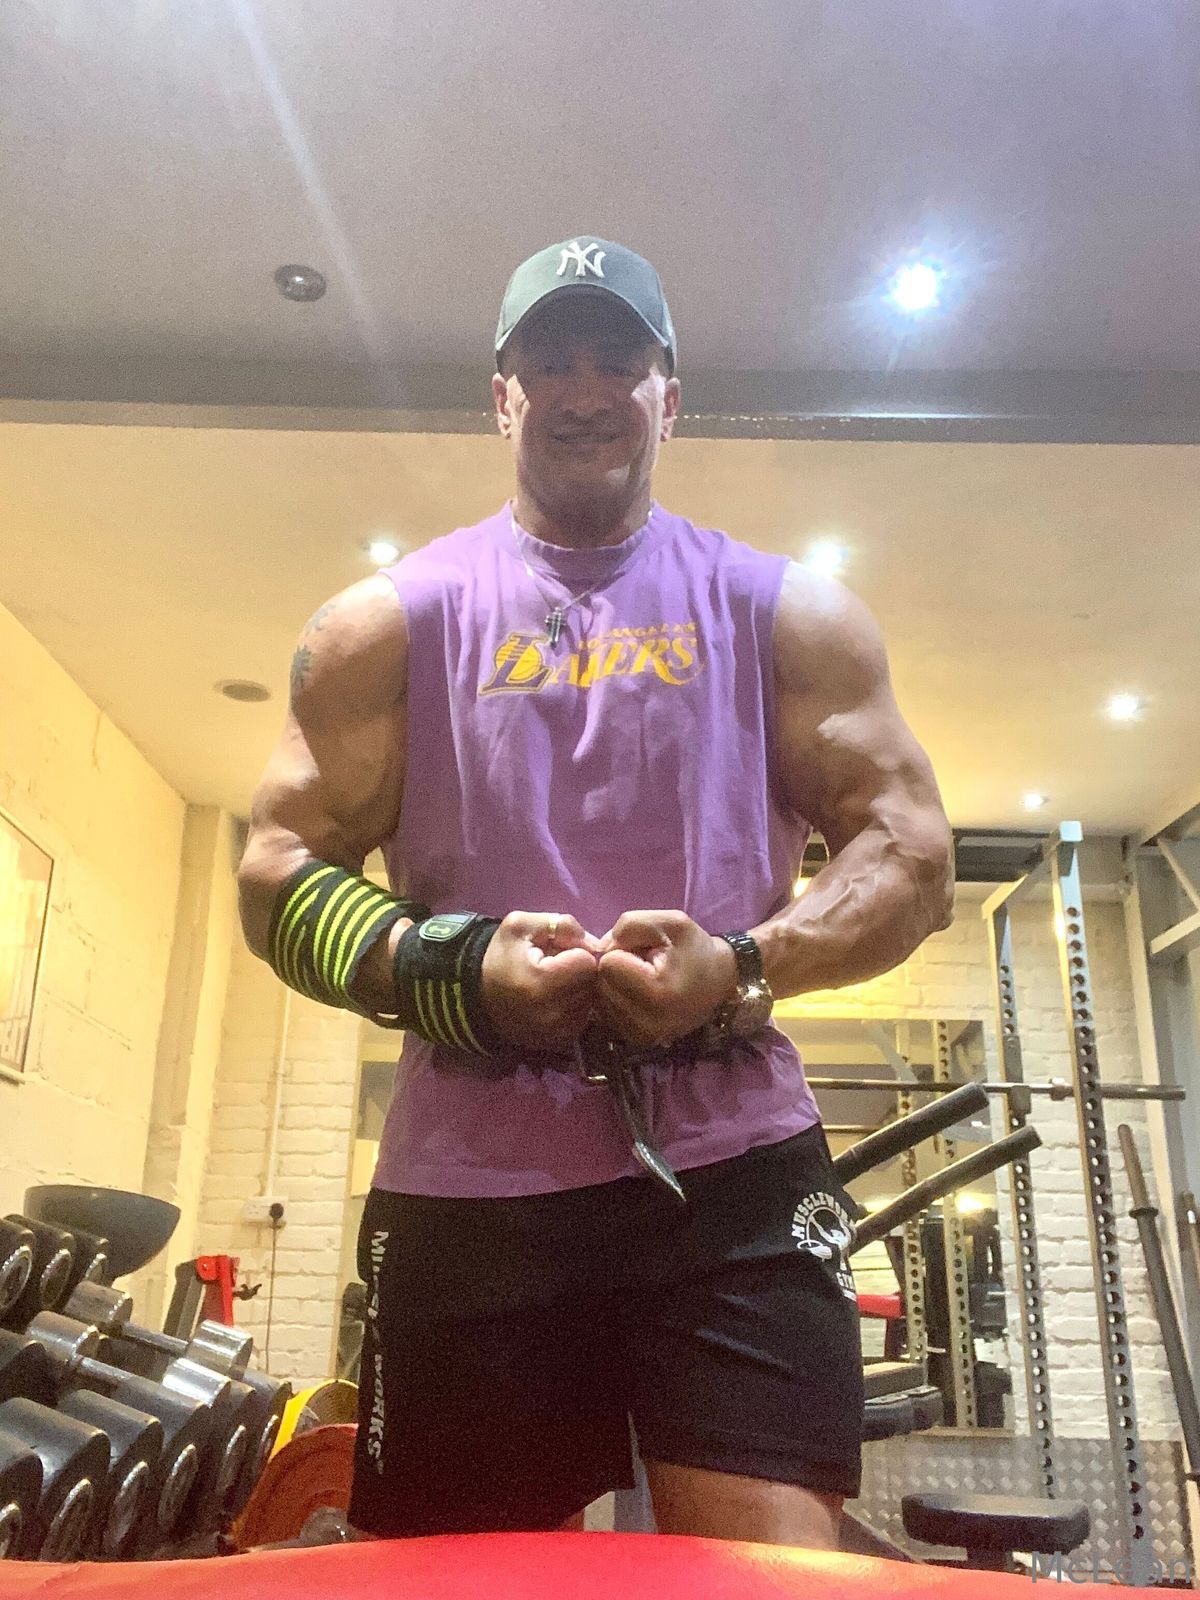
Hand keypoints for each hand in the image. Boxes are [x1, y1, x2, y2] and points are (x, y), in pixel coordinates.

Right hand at [480, 911, 603, 1052]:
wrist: (475, 997)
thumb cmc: (500, 957)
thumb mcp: (521, 926)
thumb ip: (560, 924)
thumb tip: (594, 942)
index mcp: (542, 982)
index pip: (588, 962)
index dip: (577, 951)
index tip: (560, 951)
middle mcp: (552, 1013)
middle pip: (592, 984)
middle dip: (580, 971)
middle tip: (559, 966)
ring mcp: (556, 1032)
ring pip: (591, 1002)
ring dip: (581, 989)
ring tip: (556, 983)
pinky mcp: (559, 1043)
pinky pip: (583, 1019)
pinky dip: (576, 1007)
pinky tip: (556, 999)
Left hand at [595, 910, 737, 1047]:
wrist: (720, 983)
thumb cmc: (695, 949)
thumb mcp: (669, 922)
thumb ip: (629, 925)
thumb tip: (598, 949)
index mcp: (657, 992)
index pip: (607, 963)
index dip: (622, 949)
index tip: (647, 951)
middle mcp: (646, 1023)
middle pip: (600, 983)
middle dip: (616, 968)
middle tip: (645, 964)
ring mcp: (640, 1037)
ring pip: (600, 999)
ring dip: (615, 984)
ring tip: (643, 979)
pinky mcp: (636, 1042)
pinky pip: (606, 1013)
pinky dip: (617, 1000)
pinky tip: (638, 994)